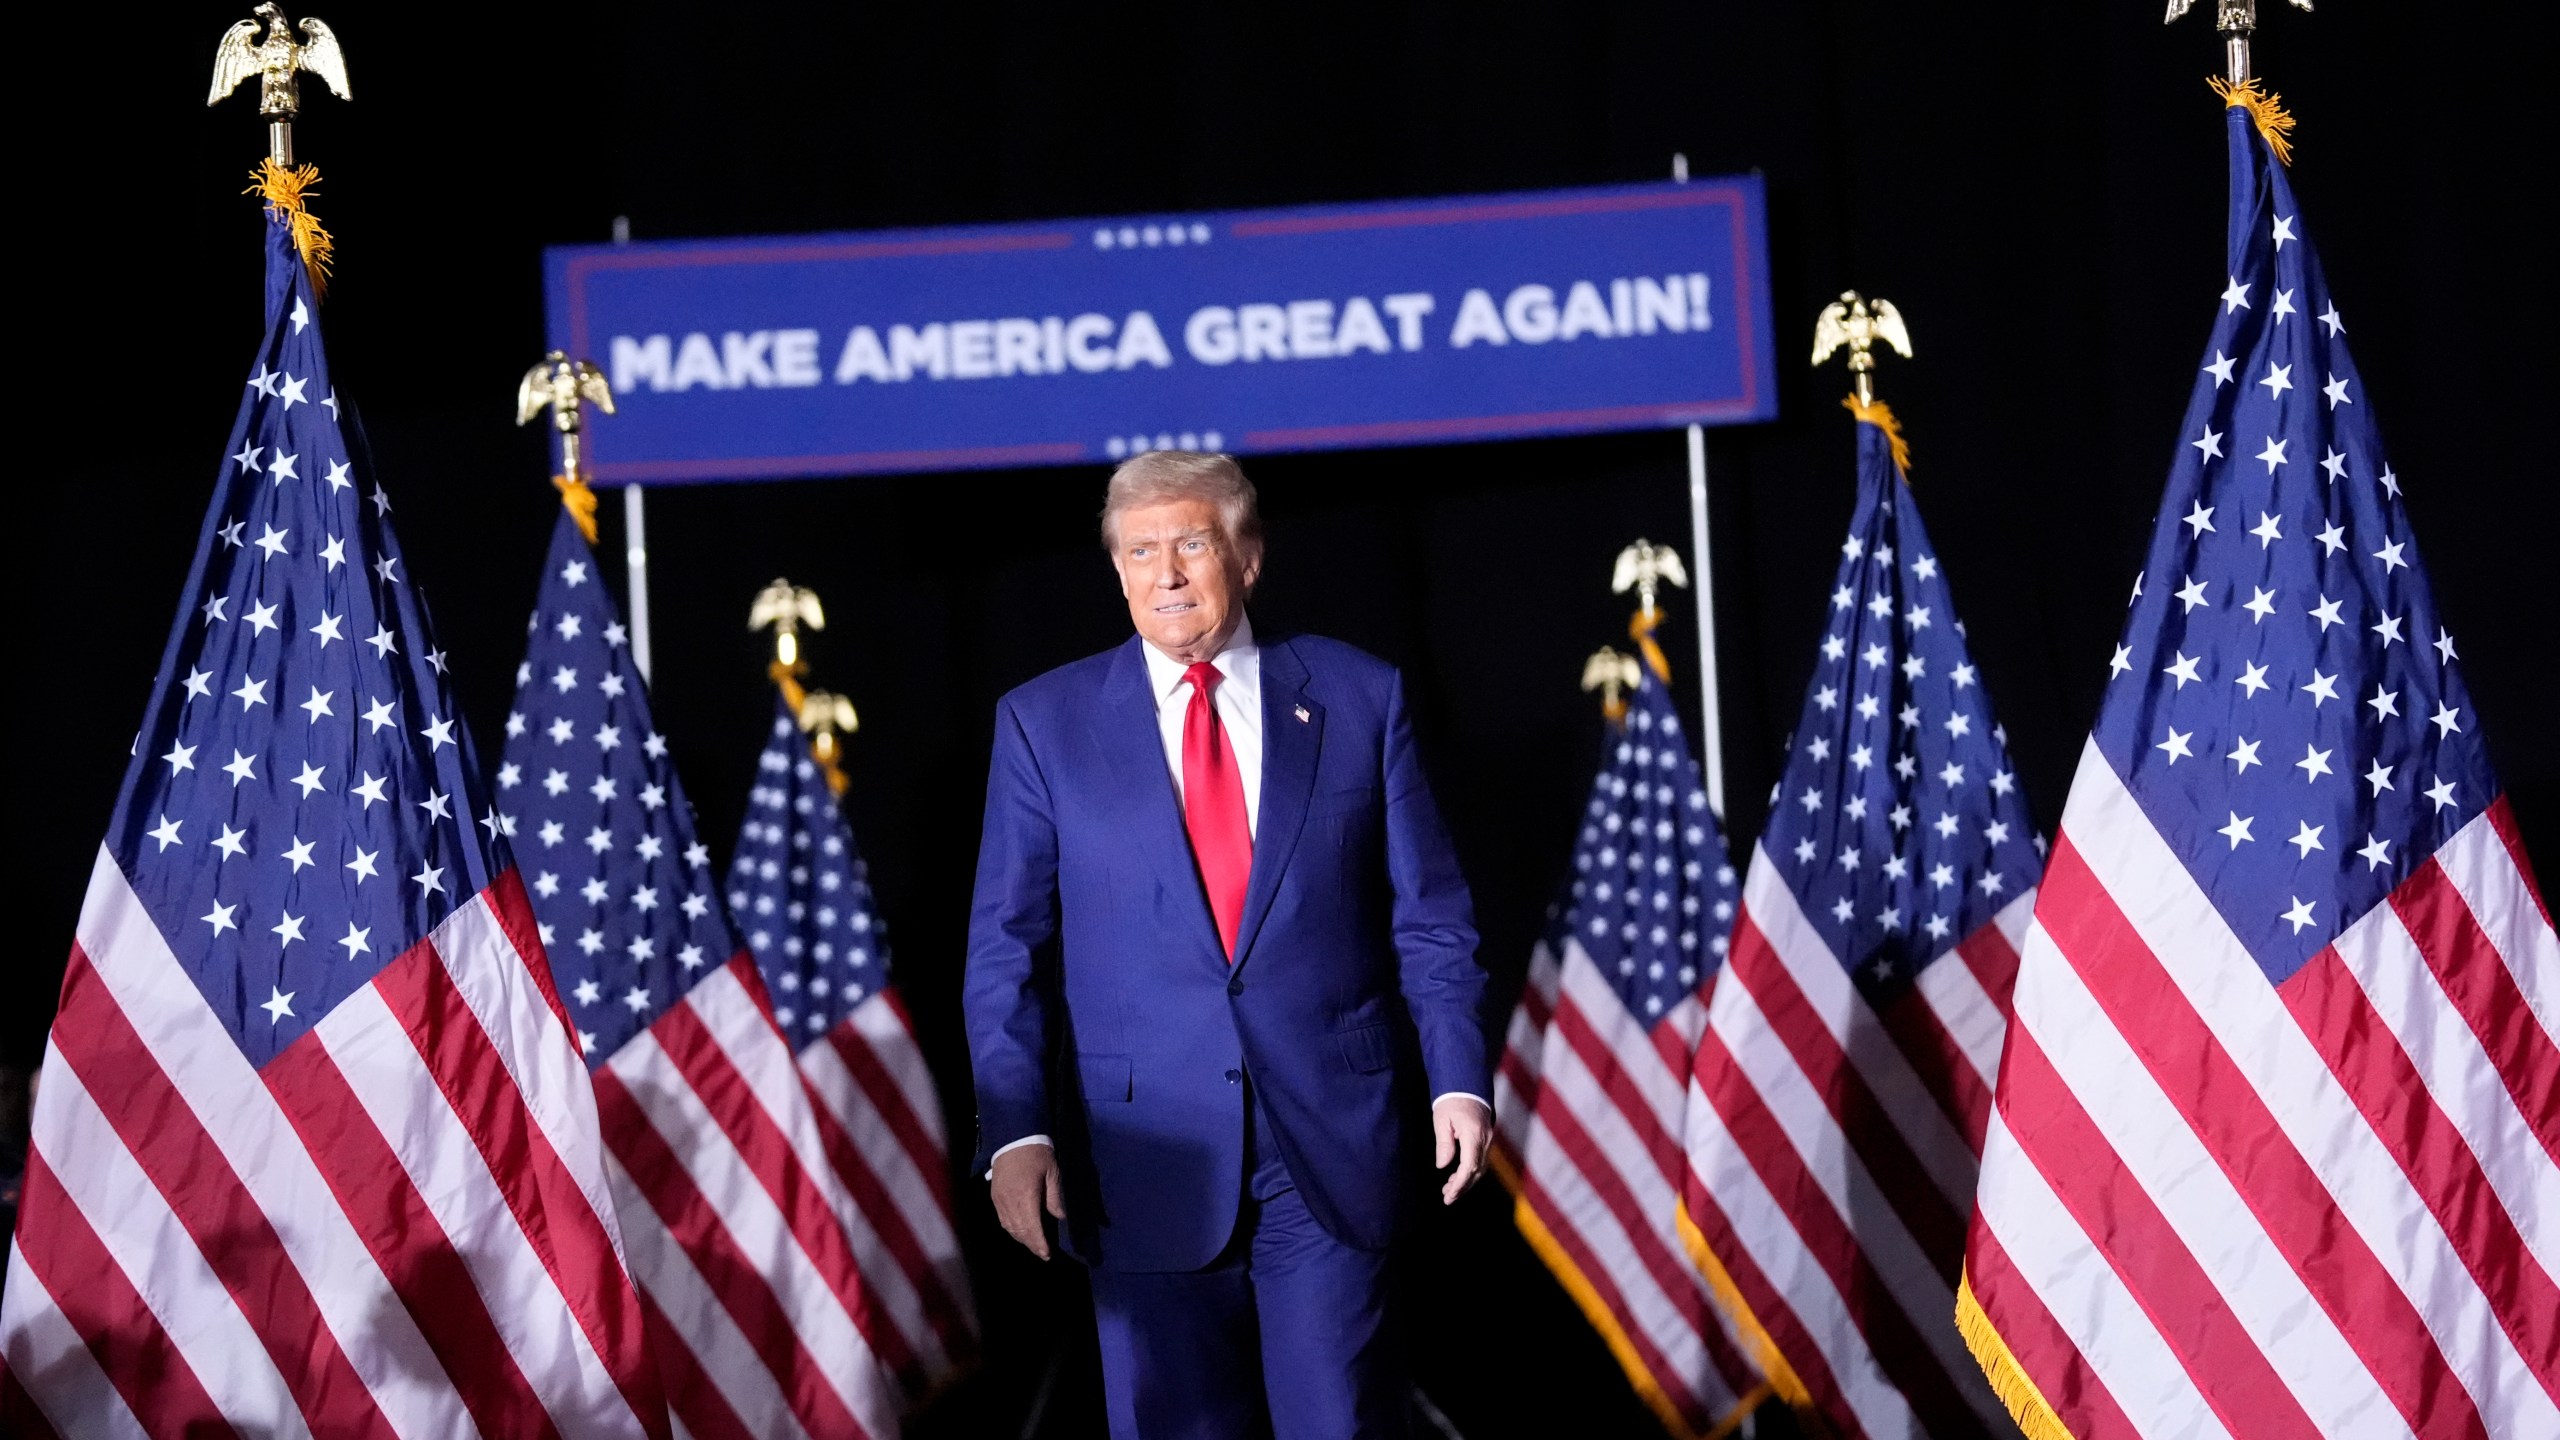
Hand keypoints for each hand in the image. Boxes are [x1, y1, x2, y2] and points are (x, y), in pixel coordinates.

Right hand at [990, 1143, 1064, 1259]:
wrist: (1013, 1138)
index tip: (1047, 1254)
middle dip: (1032, 1245)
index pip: (1032, 1228)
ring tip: (1034, 1245)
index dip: (1039, 1244)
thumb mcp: (1052, 1173)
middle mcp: (1010, 1202)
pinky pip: (1002, 1219)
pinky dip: (1011, 1229)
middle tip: (1043, 1254)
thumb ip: (1055, 1197)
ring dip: (1021, 1239)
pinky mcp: (994, 1196)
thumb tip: (1060, 1217)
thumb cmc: (1036, 1154)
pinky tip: (1020, 1231)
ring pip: (1009, 1227)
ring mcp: (999, 1200)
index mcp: (1026, 1196)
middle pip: (1020, 1231)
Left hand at [1433, 1095, 1493, 1204]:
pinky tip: (1456, 1177)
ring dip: (1466, 1181)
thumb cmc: (1451, 1100)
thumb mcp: (1441, 1119)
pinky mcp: (1486, 1139)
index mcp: (1473, 1134)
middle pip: (1477, 1171)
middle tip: (1447, 1198)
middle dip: (1462, 1187)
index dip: (1460, 1183)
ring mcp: (1488, 1139)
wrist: (1468, 1084)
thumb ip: (1444, 1143)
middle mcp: (1485, 1139)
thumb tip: (1442, 1166)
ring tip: (1448, 1191)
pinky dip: (1469, 1172)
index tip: (1449, 1194)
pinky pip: (1480, 1160)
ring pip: (1480, 1168)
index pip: (1469, 1166)